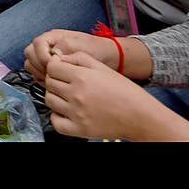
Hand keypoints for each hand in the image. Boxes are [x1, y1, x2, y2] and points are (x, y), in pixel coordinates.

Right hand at [23, 29, 120, 83]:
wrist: (107, 59)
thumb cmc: (96, 49)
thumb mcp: (83, 45)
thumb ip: (67, 46)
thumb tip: (54, 53)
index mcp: (54, 37)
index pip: (37, 44)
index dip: (42, 55)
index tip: (51, 64)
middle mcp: (48, 46)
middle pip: (30, 54)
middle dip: (38, 64)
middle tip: (50, 73)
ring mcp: (48, 58)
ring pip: (31, 64)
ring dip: (38, 72)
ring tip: (52, 78)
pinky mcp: (50, 70)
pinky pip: (38, 74)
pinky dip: (42, 79)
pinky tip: (54, 83)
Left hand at [43, 51, 163, 140]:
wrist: (139, 116)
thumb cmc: (124, 92)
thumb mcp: (102, 67)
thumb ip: (79, 58)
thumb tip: (60, 58)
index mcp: (81, 77)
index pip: (51, 67)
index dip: (55, 67)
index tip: (60, 70)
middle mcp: (76, 95)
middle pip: (49, 83)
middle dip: (54, 80)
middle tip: (65, 83)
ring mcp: (76, 113)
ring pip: (49, 100)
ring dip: (55, 97)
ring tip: (67, 96)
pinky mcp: (79, 129)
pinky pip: (55, 121)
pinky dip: (57, 116)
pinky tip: (66, 111)